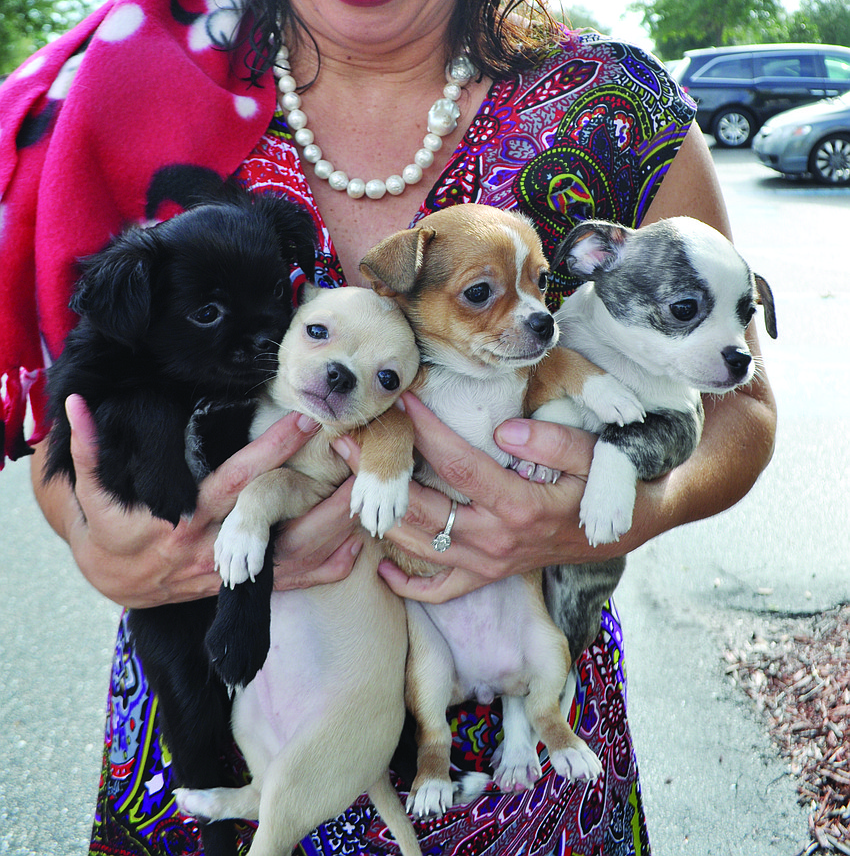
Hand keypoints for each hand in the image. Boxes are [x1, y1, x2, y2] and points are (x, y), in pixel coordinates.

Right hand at [36, 395, 360, 608]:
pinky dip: (322, 570)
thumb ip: (90, 448)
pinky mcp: (238, 587)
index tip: (304, 420)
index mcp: (182, 520)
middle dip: (320, 495)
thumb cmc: (107, 529)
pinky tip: (354, 549)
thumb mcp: (91, 492)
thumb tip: (76, 405)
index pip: (235, 481)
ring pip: (290, 557)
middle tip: (359, 462)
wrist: (110, 582)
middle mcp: (212, 548)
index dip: (269, 452)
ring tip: (369, 500)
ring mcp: (229, 572)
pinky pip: (289, 584)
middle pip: (278, 522)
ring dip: (331, 531)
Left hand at [335, 392, 628, 604]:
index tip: (402, 400)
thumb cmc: (609, 481)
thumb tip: (504, 430)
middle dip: (381, 475)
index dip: (426, 431)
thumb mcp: (595, 455)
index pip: (457, 465)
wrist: (630, 523)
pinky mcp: (490, 575)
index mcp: (518, 505)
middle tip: (346, 441)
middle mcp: (496, 540)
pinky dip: (408, 583)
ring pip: (420, 548)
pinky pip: (441, 589)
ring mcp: (490, 562)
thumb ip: (553, 442)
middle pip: (423, 508)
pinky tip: (380, 564)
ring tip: (349, 484)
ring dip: (382, 517)